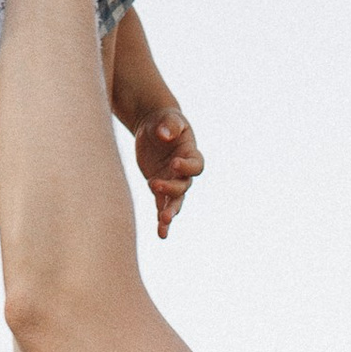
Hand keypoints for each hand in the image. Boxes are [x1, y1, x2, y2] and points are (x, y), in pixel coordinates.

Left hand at [132, 106, 202, 236]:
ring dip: (170, 212)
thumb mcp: (168, 117)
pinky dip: (162, 220)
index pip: (195, 165)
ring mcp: (172, 182)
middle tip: (156, 186)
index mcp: (190, 154)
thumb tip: (164, 134)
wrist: (155, 127)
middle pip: (183, 186)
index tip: (174, 163)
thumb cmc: (164, 119)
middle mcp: (184, 172)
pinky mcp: (160, 189)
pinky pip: (162, 207)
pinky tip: (162, 234)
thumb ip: (169, 124)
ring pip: (175, 202)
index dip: (187, 167)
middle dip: (172, 190)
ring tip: (164, 222)